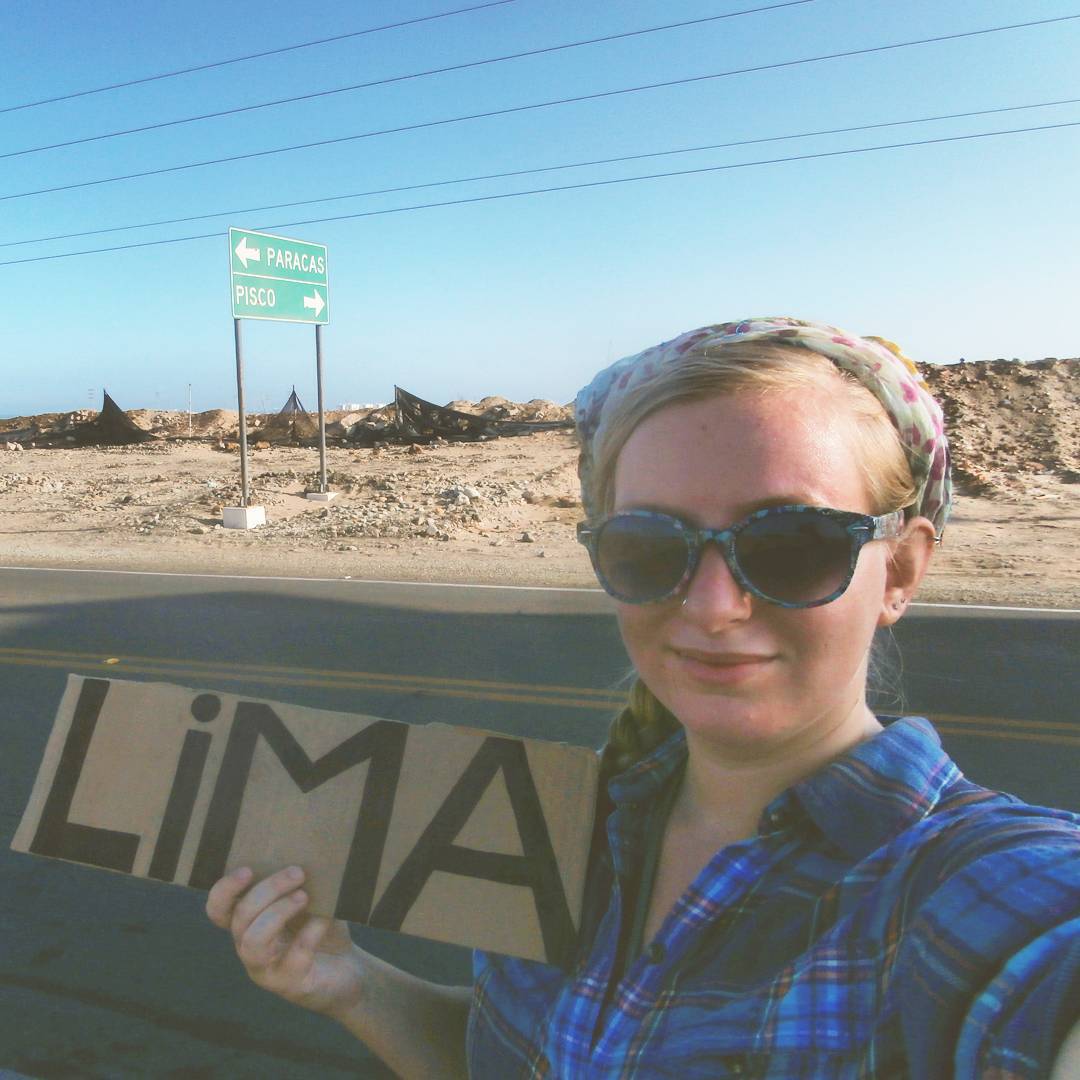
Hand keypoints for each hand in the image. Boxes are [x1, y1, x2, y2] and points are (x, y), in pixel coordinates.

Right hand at [205, 865, 363, 1020]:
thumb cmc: (321, 929)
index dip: (225, 890)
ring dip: (277, 913)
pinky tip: (324, 920)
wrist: (348, 969)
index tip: (248, 869)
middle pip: (239, 918)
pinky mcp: (291, 985)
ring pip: (254, 942)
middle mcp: (250, 948)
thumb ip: (296, 883)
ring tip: (303, 896)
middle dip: (267, 890)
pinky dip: (309, 934)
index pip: (218, 910)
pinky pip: (293, 959)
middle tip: (297, 873)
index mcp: (248, 925)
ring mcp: (267, 971)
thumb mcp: (308, 902)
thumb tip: (302, 852)